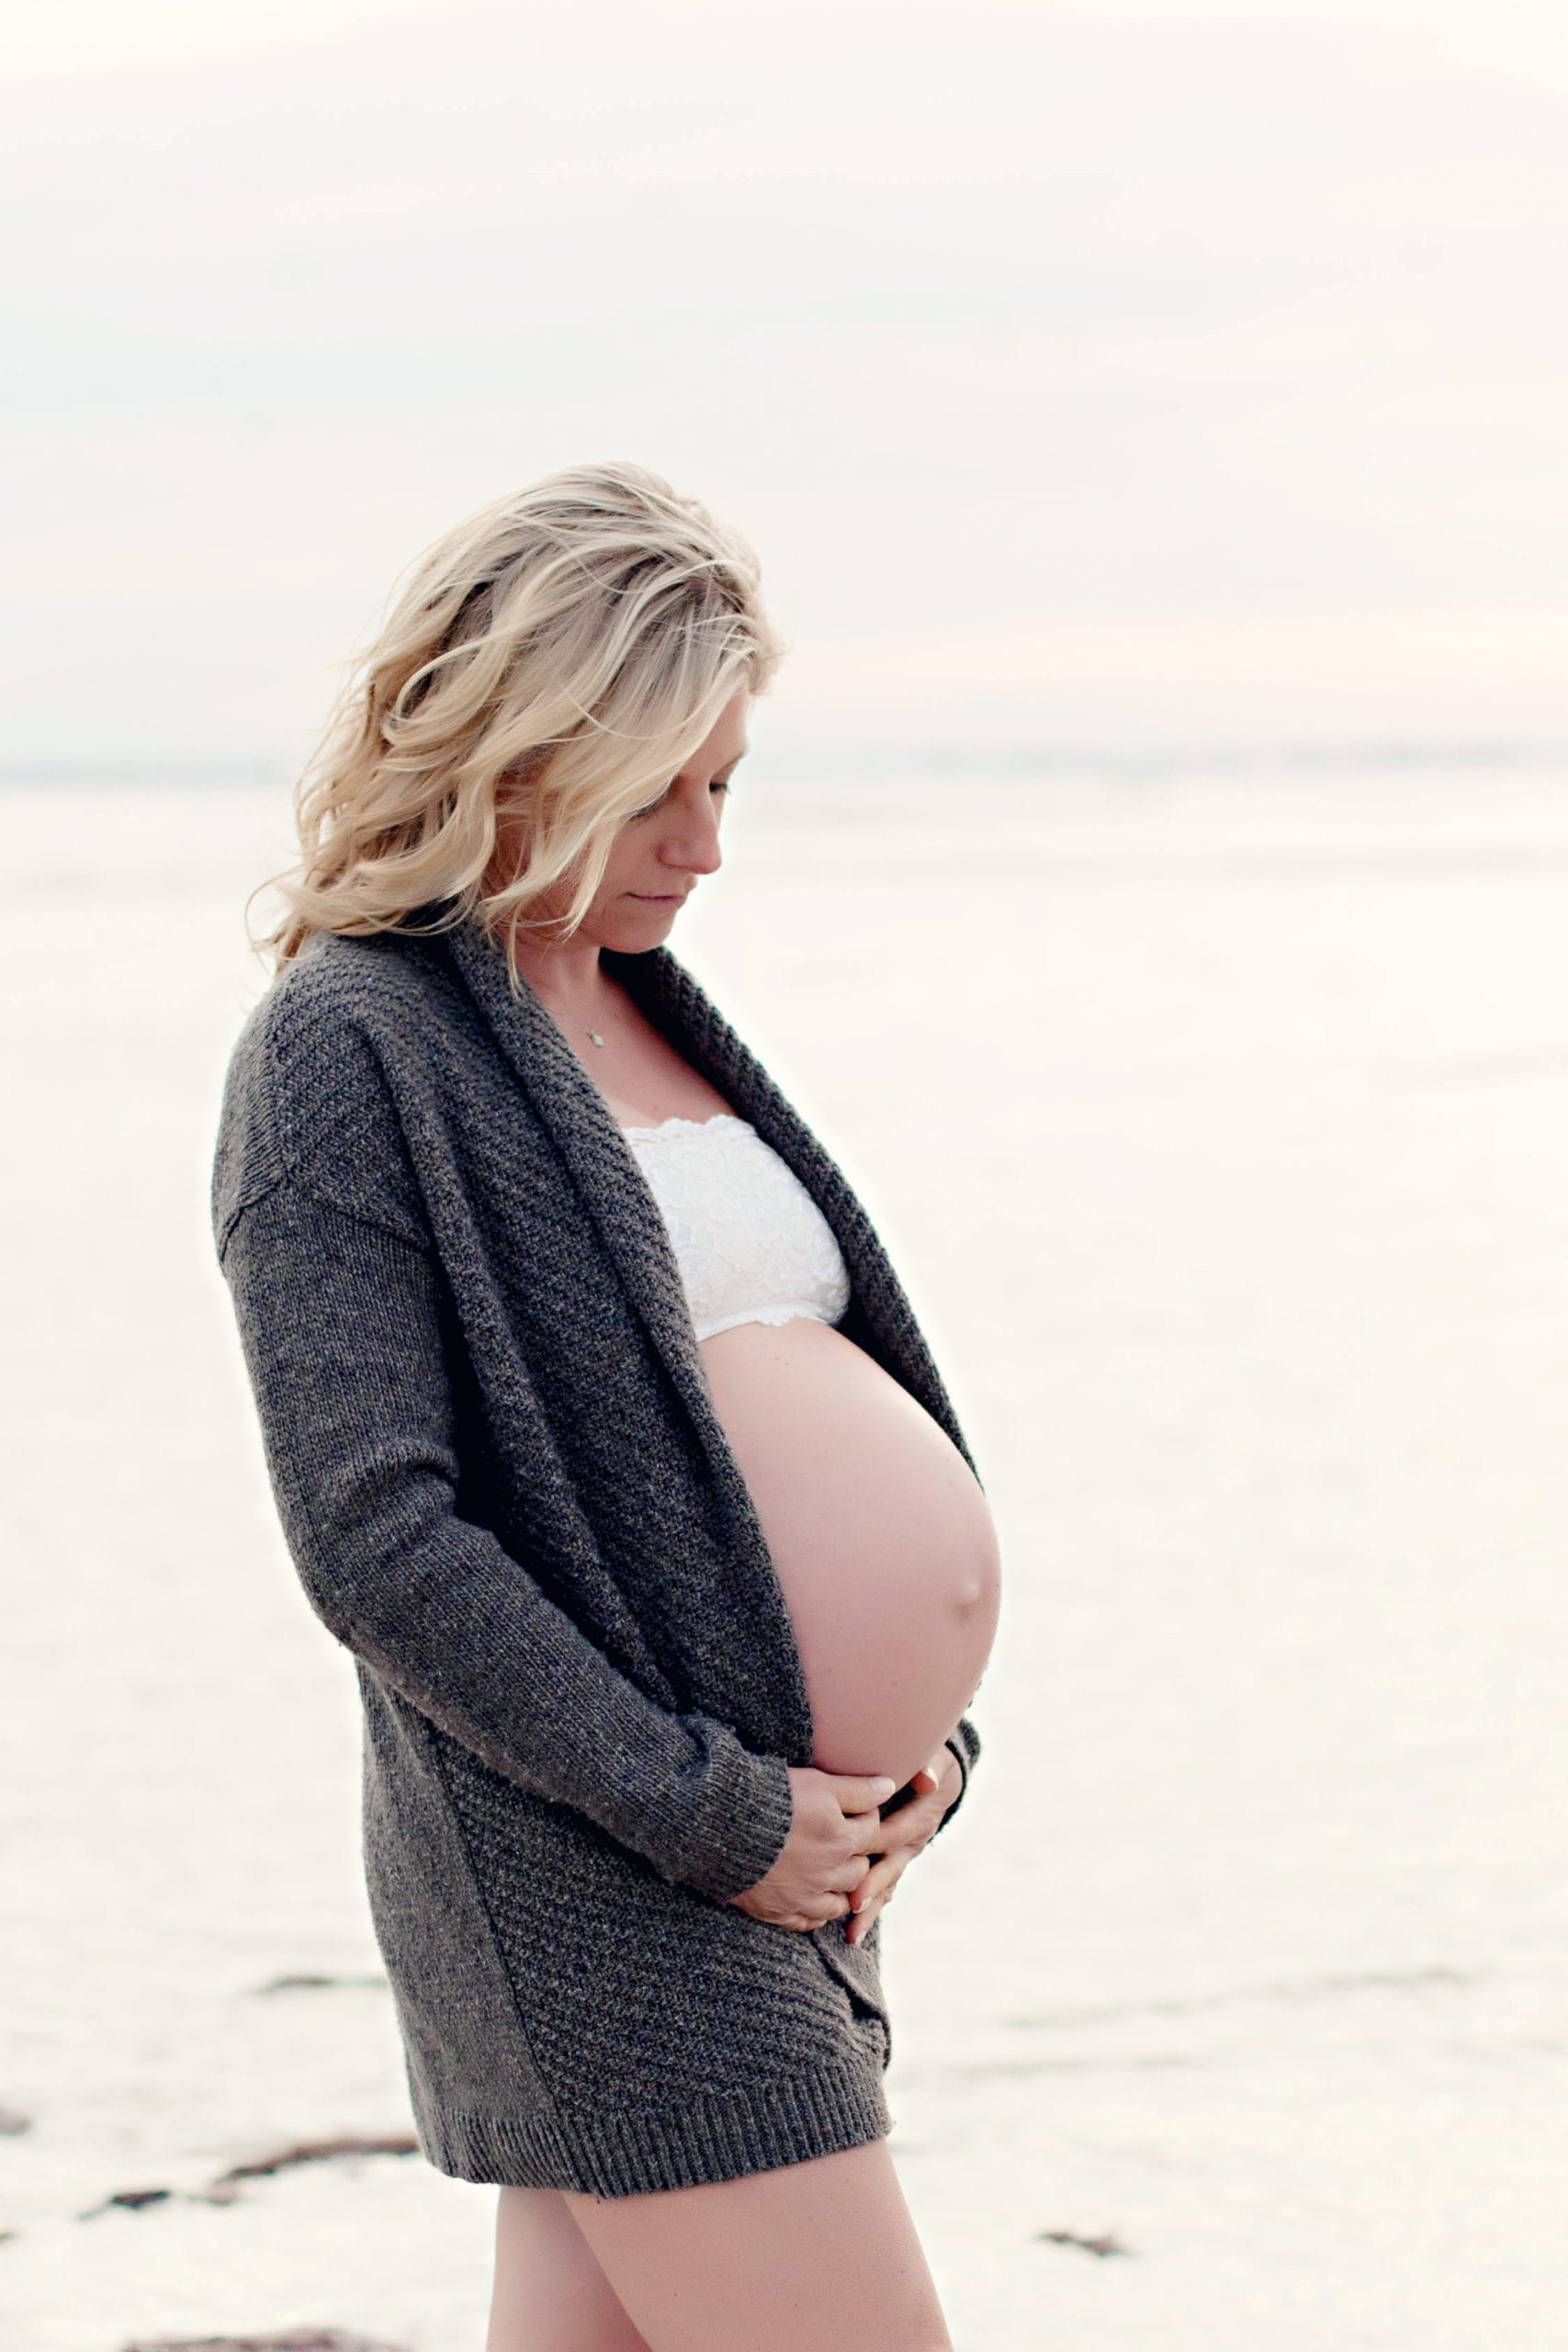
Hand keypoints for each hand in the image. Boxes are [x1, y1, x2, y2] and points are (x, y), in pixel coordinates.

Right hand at [728, 1767, 897, 1930]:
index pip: (872, 1830)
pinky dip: (816, 1914)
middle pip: (860, 1869)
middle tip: (849, 1842)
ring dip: (844, 1889)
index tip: (857, 1809)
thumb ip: (857, 1789)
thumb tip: (890, 1786)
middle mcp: (829, 1873)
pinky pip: (810, 1922)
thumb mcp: (818, 1783)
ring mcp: (805, 1896)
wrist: (722, 1828)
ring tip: (835, 1874)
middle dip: (858, 1855)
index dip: (867, 1816)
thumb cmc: (771, 1799)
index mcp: (841, 1839)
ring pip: (841, 1901)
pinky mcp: (781, 1912)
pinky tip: (813, 1901)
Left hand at [844, 1744, 961, 1945]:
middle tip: (854, 1903)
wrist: (935, 1776)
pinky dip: (870, 1911)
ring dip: (870, 1910)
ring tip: (852, 1934)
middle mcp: (912, 1842)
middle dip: (873, 1885)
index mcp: (919, 1817)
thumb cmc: (927, 1760)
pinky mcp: (893, 1865)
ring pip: (887, 1887)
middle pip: (891, 1867)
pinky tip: (853, 1934)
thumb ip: (930, 1765)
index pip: (896, 1831)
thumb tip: (926, 1780)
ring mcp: (904, 1857)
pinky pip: (883, 1892)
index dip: (879, 1842)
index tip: (858, 1853)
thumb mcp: (935, 1757)